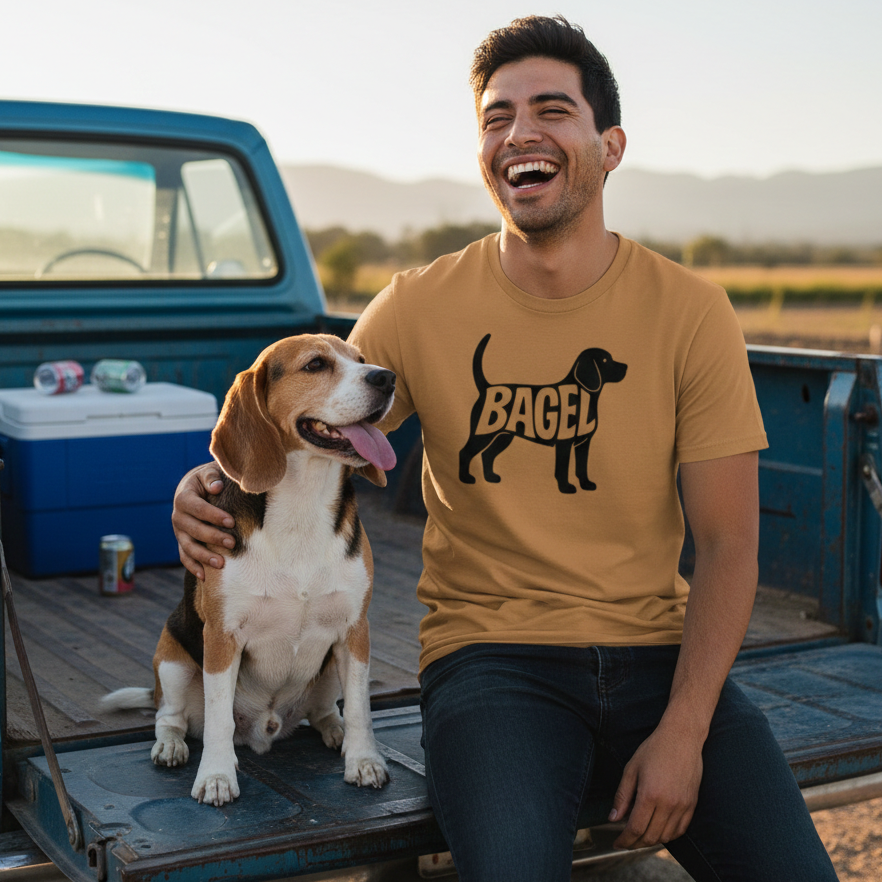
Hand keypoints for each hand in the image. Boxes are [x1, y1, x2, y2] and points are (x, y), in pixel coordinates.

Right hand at [172, 463, 234, 578]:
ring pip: (188, 547)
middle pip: (193, 530)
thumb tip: (216, 486)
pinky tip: (204, 576)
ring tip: (221, 563)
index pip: (197, 508)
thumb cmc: (208, 480)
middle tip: (232, 542)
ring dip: (203, 557)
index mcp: (183, 497)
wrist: (196, 488)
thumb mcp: (208, 474)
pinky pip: (185, 557)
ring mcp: (179, 532)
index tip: (231, 521)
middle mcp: (178, 516)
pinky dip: (193, 567)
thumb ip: (211, 477)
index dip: (213, 515)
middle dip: (213, 537)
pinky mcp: (183, 542)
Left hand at [609, 719, 703, 849]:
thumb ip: (622, 796)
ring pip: (666, 837)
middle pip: (650, 836)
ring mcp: (683, 806)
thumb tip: (613, 818)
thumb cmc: (654, 749)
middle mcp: (668, 804)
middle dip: (635, 843)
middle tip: (626, 841)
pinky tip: (659, 831)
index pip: (635, 828)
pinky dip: (668, 836)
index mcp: (650, 795)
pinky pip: (680, 830)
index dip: (624, 840)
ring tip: (640, 836)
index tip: (616, 843)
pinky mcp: (692, 805)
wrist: (682, 737)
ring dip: (651, 841)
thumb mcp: (631, 769)